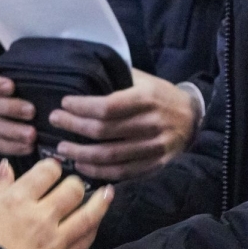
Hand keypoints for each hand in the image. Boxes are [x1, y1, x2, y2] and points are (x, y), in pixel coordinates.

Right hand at [0, 56, 36, 156]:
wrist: (36, 87)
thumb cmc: (31, 70)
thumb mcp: (29, 62)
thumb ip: (31, 64)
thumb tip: (45, 66)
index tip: (11, 86)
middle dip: (8, 108)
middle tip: (31, 111)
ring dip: (13, 131)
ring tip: (33, 134)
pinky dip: (14, 147)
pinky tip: (30, 146)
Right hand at [0, 158, 112, 248]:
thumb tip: (6, 166)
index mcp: (18, 199)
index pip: (47, 171)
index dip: (53, 167)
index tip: (53, 170)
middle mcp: (41, 216)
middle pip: (72, 189)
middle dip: (74, 184)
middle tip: (74, 186)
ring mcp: (56, 240)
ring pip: (88, 215)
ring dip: (100, 202)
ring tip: (107, 193)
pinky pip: (86, 240)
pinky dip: (93, 228)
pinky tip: (96, 222)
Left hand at [49, 69, 196, 180]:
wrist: (192, 118)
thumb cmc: (160, 95)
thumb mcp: (142, 79)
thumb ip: (116, 79)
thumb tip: (81, 76)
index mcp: (146, 99)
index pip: (107, 106)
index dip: (81, 107)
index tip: (64, 103)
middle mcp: (151, 124)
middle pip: (104, 131)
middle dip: (74, 127)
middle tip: (55, 122)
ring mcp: (154, 147)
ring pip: (110, 156)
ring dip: (81, 154)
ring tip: (62, 148)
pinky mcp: (154, 164)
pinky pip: (122, 172)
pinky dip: (99, 172)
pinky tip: (82, 166)